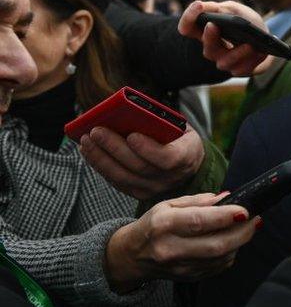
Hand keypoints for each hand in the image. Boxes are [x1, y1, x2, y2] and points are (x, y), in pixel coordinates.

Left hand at [80, 125, 204, 200]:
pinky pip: (116, 181)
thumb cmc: (179, 138)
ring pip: (123, 176)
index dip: (148, 148)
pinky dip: (100, 166)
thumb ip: (161, 123)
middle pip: (139, 167)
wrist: (189, 163)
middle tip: (96, 131)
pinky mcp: (138, 193)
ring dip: (101, 158)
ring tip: (86, 140)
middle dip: (114, 148)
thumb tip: (128, 113)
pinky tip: (89, 151)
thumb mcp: (179, 127)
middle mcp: (171, 177)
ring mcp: (154, 188)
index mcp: (187, 156)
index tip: (131, 135)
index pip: (168, 158)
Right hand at [105, 192, 258, 292]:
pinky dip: (230, 254)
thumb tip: (227, 197)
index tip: (245, 209)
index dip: (226, 216)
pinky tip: (232, 242)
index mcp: (164, 225)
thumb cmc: (153, 225)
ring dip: (239, 243)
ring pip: (220, 258)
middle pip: (215, 245)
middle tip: (255, 220)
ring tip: (245, 228)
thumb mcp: (168, 205)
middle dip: (242, 232)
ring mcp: (179, 267)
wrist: (132, 256)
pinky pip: (218, 267)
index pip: (199, 221)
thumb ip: (198, 201)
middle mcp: (171, 249)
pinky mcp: (188, 278)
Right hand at [178, 0, 272, 75]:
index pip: (187, 27)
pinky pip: (244, 69)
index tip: (198, 5)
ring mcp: (225, 61)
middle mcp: (212, 49)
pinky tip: (262, 52)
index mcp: (206, 32)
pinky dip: (254, 60)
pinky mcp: (240, 70)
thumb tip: (204, 7)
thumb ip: (219, 8)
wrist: (263, 36)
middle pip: (207, 48)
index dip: (188, 18)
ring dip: (238, 53)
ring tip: (250, 45)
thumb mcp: (233, 9)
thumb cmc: (244, 21)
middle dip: (209, 37)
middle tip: (212, 25)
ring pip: (225, 62)